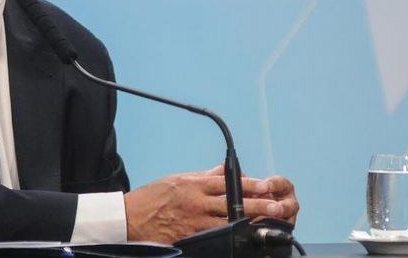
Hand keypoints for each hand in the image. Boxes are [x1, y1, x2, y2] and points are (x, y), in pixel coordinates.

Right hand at [124, 166, 298, 243]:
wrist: (130, 217)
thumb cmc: (151, 197)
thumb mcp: (177, 179)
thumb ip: (202, 176)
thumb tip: (222, 170)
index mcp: (193, 184)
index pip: (228, 181)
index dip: (251, 184)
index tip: (267, 184)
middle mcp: (196, 201)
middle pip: (233, 202)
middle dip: (257, 204)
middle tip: (276, 206)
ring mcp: (194, 220)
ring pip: (228, 221)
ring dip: (250, 222)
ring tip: (267, 224)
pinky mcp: (190, 236)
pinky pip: (215, 236)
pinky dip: (230, 236)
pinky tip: (243, 238)